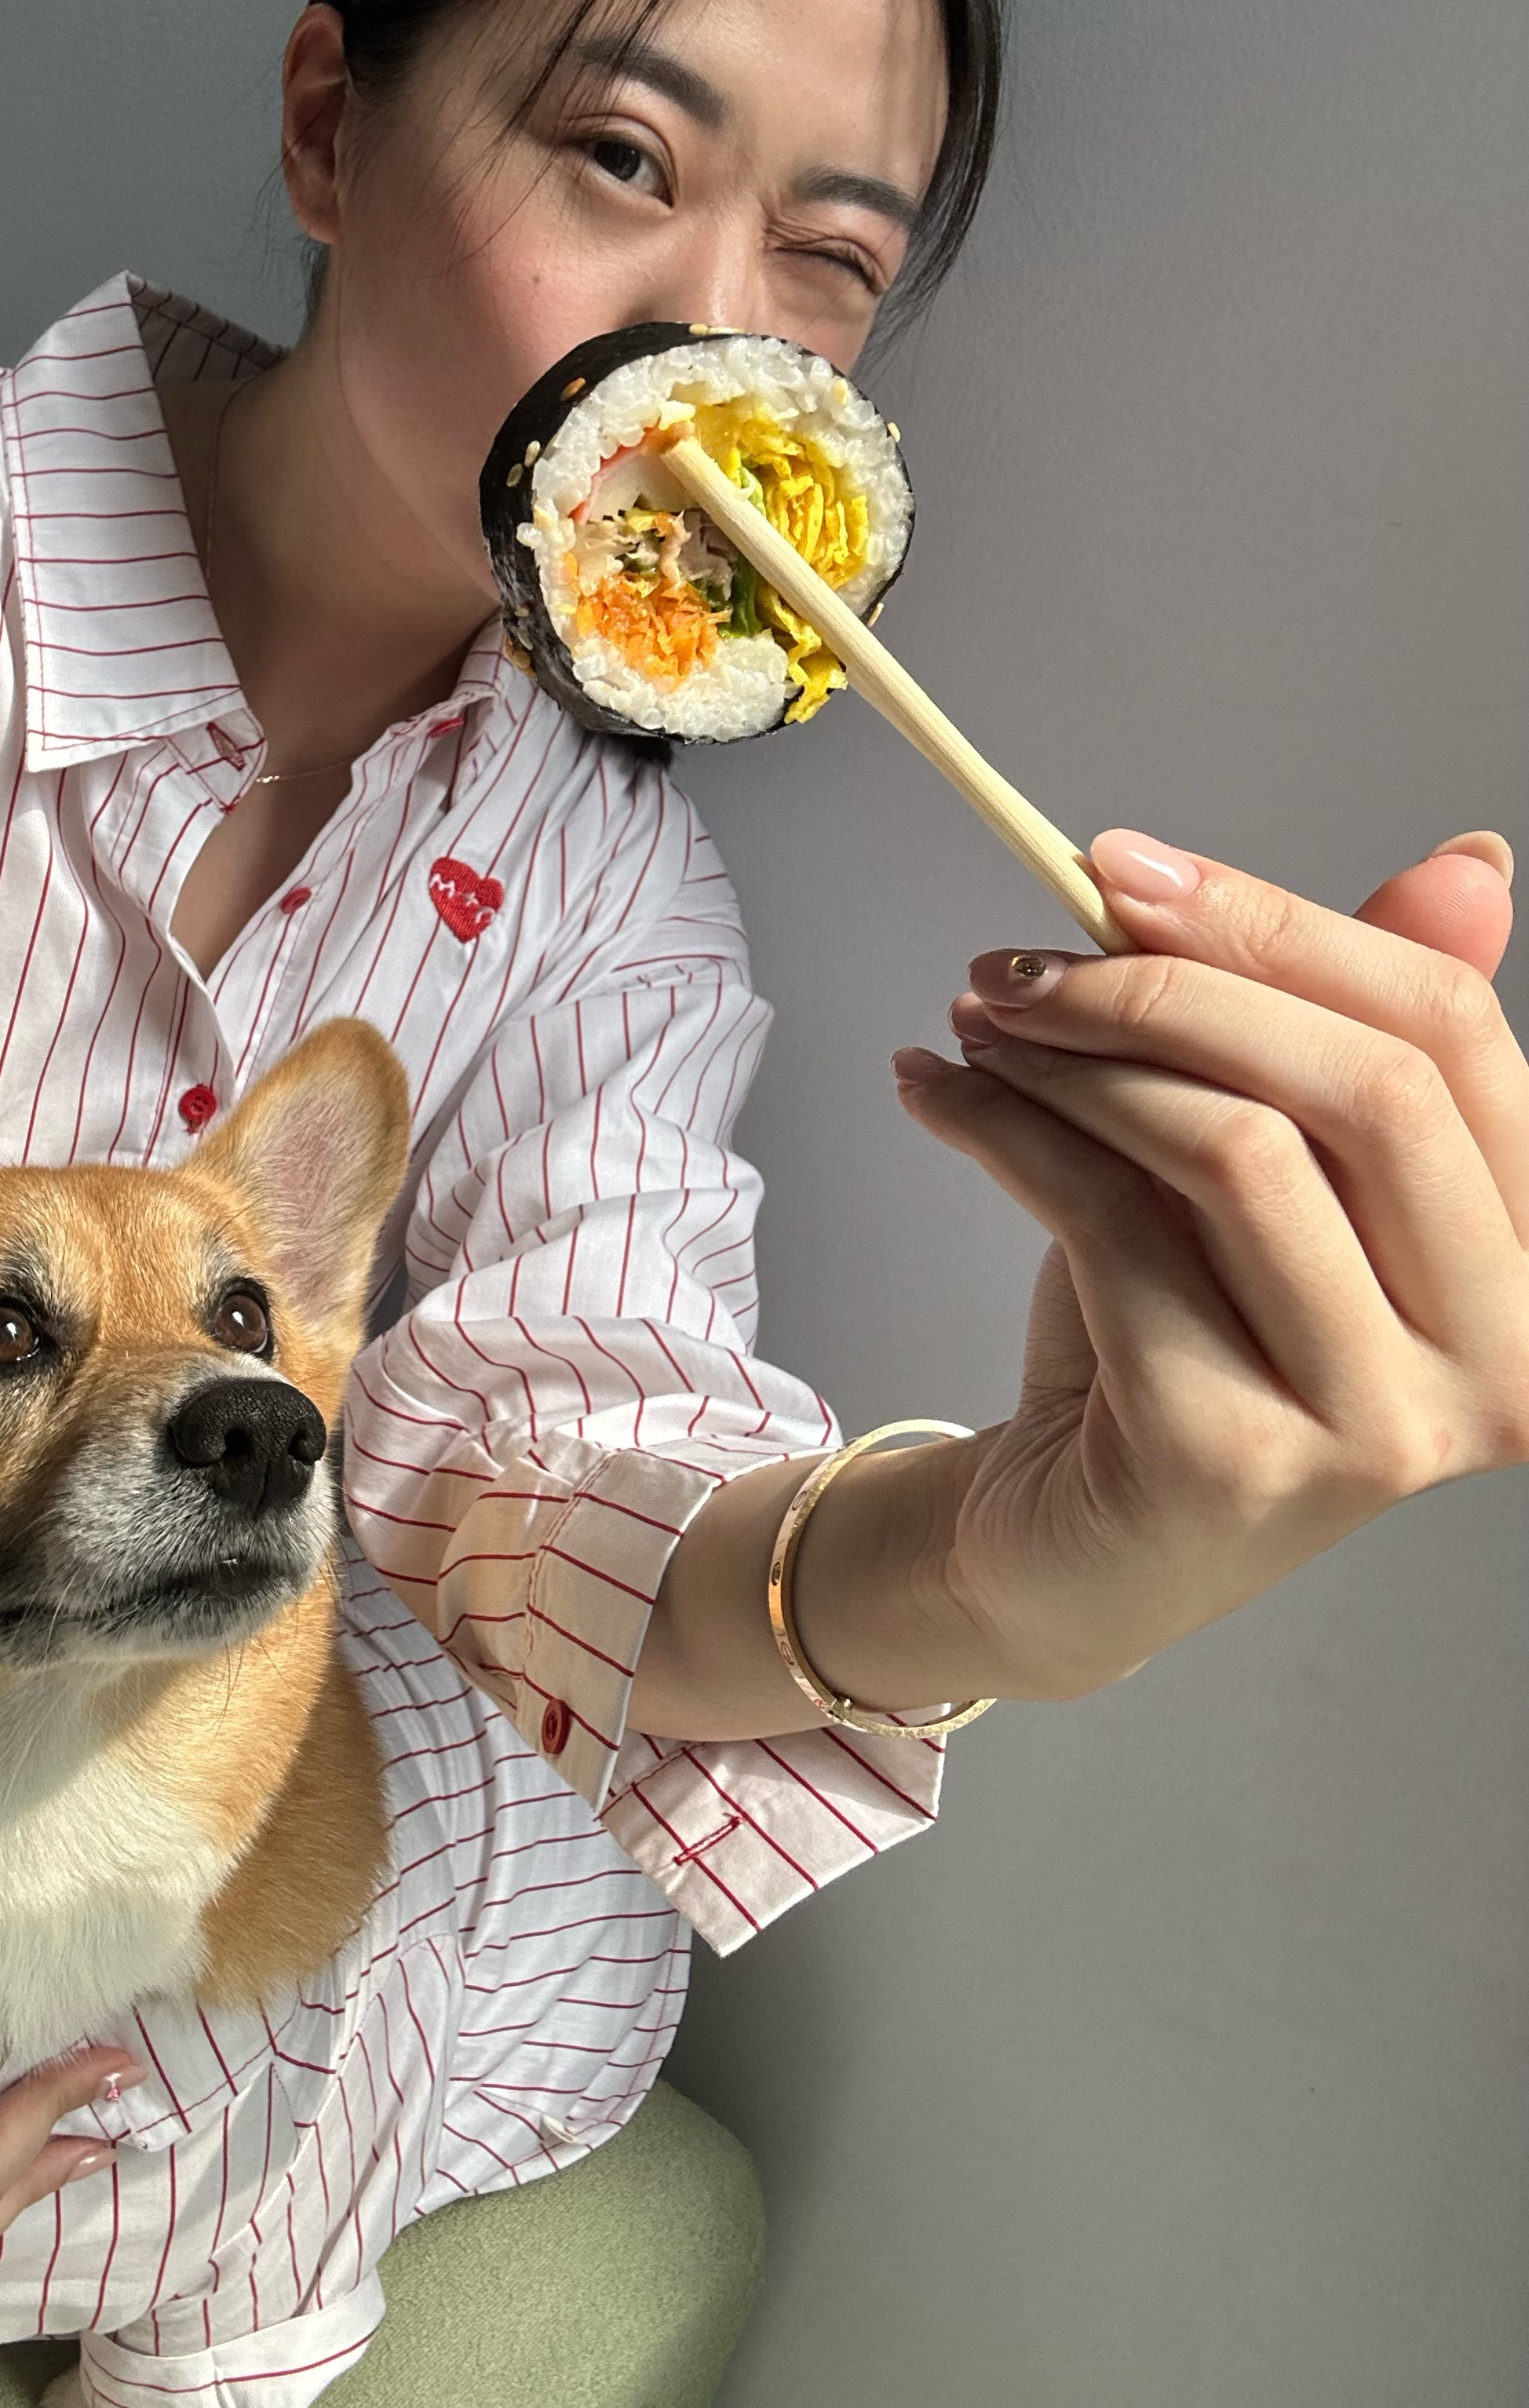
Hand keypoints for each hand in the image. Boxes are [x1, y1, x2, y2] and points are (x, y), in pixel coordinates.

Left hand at [894, 825, 1526, 1699]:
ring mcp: (1379, 1425)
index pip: (1453, 1039)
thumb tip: (1473, 861)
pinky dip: (1003, 1131)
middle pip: (1367, 1087)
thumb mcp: (1279, 1171)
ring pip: (1238, 1149)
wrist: (1072, 1546)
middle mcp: (1503, 1364)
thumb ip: (1357, 1032)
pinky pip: (1115, 1226)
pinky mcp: (1233, 1456)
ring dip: (1076, 1058)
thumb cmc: (1184, 1339)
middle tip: (1024, 958)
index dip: (1285, 925)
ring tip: (977, 1024)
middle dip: (1173, 984)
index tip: (1122, 865)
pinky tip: (935, 1093)